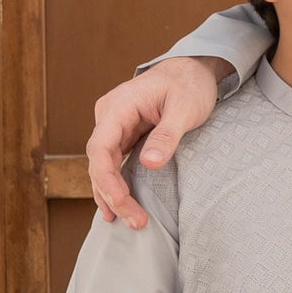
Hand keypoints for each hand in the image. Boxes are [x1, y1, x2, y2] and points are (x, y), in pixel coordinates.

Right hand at [86, 58, 227, 227]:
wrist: (192, 70)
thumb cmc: (189, 84)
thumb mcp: (185, 107)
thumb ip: (167, 134)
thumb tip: (150, 163)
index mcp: (118, 106)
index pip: (100, 148)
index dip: (107, 179)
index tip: (121, 202)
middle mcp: (109, 116)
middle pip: (99, 162)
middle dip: (113, 195)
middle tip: (135, 222)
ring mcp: (114, 126)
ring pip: (103, 166)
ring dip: (112, 195)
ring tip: (129, 222)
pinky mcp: (123, 135)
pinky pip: (113, 163)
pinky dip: (115, 185)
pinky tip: (118, 207)